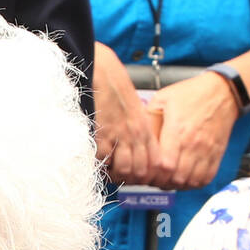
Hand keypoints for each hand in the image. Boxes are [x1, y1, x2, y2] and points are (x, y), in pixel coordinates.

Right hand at [92, 41, 162, 185]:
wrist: (101, 71)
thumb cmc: (114, 87)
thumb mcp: (133, 109)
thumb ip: (136, 129)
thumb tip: (132, 150)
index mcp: (145, 127)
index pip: (154, 162)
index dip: (146, 175)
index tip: (135, 177)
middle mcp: (135, 134)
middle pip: (141, 171)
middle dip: (130, 179)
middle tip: (119, 176)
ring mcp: (119, 136)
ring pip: (124, 171)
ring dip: (114, 175)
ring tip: (107, 171)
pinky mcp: (101, 136)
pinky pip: (103, 162)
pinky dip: (99, 166)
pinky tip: (95, 162)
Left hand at [147, 72, 238, 189]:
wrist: (224, 92)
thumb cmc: (192, 94)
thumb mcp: (164, 98)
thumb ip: (148, 117)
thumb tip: (132, 132)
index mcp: (177, 129)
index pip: (165, 165)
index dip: (153, 174)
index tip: (147, 172)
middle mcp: (193, 143)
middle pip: (176, 177)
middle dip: (162, 182)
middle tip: (155, 177)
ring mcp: (206, 150)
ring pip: (190, 182)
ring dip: (176, 184)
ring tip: (168, 179)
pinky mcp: (216, 155)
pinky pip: (205, 179)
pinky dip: (193, 183)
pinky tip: (184, 178)